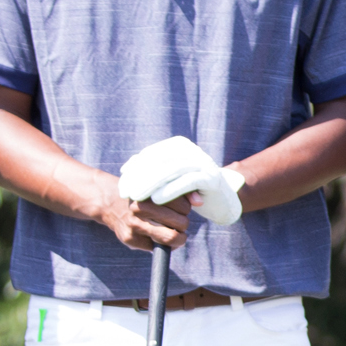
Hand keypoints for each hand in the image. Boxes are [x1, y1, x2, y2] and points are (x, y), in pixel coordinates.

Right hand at [94, 180, 195, 251]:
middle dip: (183, 224)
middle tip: (177, 221)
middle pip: (181, 223)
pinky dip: (163, 245)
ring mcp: (134, 225)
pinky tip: (158, 236)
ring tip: (172, 231)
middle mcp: (140, 208)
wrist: (110, 204)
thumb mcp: (159, 188)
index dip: (186, 209)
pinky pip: (158, 248)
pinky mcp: (130, 240)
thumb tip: (200, 202)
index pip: (183, 206)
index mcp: (150, 192)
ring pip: (170, 238)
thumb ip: (182, 192)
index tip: (181, 208)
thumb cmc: (143, 196)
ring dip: (178, 237)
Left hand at [117, 135, 247, 225]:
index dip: (134, 170)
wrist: (223, 199)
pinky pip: (188, 182)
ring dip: (151, 183)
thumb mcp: (169, 178)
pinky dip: (170, 190)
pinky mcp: (211, 178)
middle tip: (126, 192)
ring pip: (172, 170)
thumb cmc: (191, 189)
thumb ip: (151, 170)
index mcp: (179, 145)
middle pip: (160, 161)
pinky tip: (156, 200)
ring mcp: (203, 162)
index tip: (122, 186)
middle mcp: (191, 150)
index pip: (151, 154)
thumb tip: (125, 168)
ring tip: (136, 196)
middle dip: (140, 177)